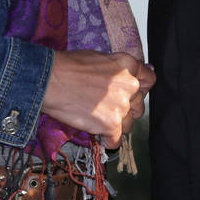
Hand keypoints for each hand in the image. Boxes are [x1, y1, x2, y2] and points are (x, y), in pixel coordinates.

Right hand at [40, 50, 156, 147]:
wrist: (50, 80)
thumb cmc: (68, 67)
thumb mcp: (100, 58)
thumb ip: (118, 71)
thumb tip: (129, 78)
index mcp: (128, 66)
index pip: (149, 81)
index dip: (139, 90)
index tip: (131, 95)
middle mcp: (130, 86)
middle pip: (139, 106)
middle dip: (126, 109)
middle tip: (107, 108)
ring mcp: (121, 106)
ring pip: (129, 125)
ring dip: (116, 125)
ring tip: (97, 118)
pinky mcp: (111, 125)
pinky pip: (115, 141)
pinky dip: (106, 141)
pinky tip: (96, 133)